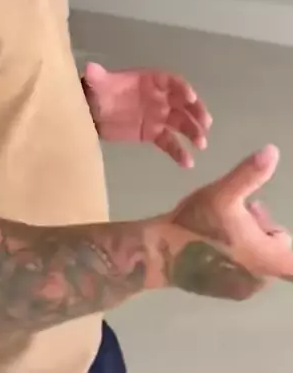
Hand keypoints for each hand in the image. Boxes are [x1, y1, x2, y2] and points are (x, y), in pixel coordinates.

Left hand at [82, 62, 211, 167]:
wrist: (91, 112)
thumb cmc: (98, 93)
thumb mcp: (96, 83)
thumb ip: (96, 76)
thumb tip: (90, 69)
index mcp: (150, 81)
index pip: (171, 82)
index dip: (182, 88)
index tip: (190, 98)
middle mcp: (159, 97)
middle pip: (183, 103)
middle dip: (195, 112)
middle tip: (205, 124)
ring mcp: (158, 116)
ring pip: (181, 123)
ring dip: (193, 132)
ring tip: (201, 144)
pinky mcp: (153, 134)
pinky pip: (170, 142)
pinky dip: (179, 152)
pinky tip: (188, 163)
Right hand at [154, 145, 292, 299]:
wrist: (161, 252)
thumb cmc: (197, 222)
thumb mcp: (224, 193)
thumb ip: (250, 173)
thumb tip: (273, 151)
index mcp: (267, 258)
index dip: (282, 236)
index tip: (264, 218)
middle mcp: (260, 279)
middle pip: (279, 254)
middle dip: (265, 230)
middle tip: (245, 210)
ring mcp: (242, 288)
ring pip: (260, 261)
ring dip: (251, 242)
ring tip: (226, 223)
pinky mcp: (225, 291)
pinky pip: (244, 271)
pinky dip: (237, 255)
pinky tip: (215, 239)